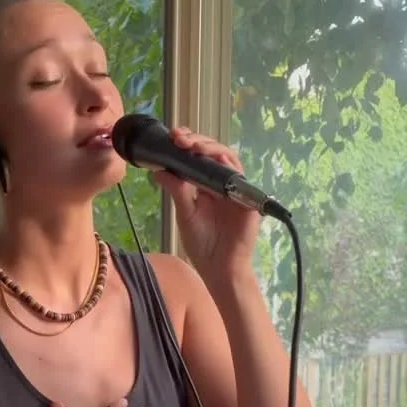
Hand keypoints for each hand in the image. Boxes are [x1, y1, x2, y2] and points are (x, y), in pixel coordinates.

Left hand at [153, 127, 260, 283]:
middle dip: (197, 141)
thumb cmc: (204, 246)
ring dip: (211, 148)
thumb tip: (159, 171)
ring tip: (193, 146)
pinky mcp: (248, 198)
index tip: (172, 137)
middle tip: (180, 138)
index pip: (199, 158)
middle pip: (214, 153)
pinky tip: (215, 160)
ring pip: (228, 158)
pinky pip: (241, 177)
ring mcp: (237, 190)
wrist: (220, 269)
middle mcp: (222, 184)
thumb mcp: (185, 214)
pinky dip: (228, 166)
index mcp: (206, 186)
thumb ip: (177, 191)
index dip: (188, 144)